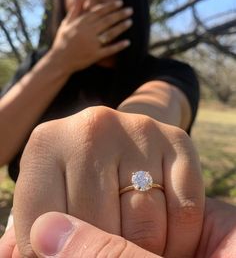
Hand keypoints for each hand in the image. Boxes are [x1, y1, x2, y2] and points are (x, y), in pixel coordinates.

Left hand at [13, 106, 203, 256]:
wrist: (122, 139)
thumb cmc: (79, 176)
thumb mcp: (48, 196)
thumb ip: (29, 230)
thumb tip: (10, 256)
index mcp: (45, 143)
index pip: (41, 233)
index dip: (59, 256)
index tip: (73, 252)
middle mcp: (91, 127)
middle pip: (95, 230)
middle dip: (102, 251)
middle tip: (105, 247)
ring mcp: (138, 129)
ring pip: (144, 228)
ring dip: (140, 249)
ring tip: (131, 244)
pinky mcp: (177, 139)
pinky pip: (184, 210)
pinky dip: (179, 236)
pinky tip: (164, 233)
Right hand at [50, 0, 132, 74]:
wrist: (59, 61)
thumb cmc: (62, 41)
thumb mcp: (66, 24)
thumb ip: (74, 11)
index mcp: (81, 23)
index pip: (98, 12)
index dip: (110, 6)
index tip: (120, 2)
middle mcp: (87, 32)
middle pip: (107, 21)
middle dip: (119, 14)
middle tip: (130, 10)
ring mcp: (92, 44)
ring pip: (109, 33)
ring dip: (121, 27)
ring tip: (130, 22)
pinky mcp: (95, 55)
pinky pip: (109, 50)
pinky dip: (119, 46)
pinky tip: (128, 42)